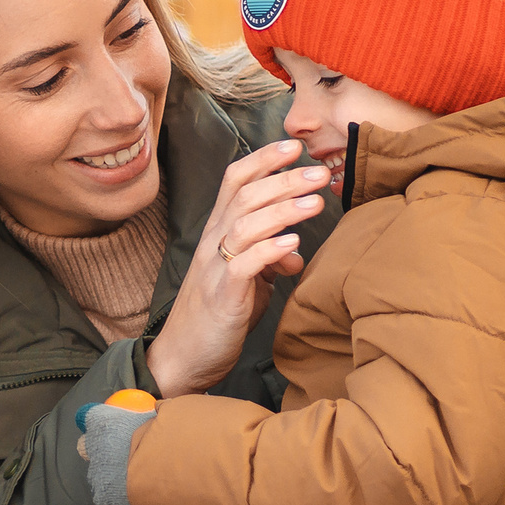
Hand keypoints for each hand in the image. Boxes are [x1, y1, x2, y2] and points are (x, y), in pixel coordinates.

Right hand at [145, 141, 327, 397]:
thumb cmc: (217, 316)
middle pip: (245, 196)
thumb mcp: (248, 281)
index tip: (294, 147)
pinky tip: (294, 244)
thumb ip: (269, 259)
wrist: (184, 358)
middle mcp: (212, 243)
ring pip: (245, 224)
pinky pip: (245, 265)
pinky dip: (270, 250)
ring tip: (315, 202)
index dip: (262, 159)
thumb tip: (297, 249)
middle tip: (320, 172)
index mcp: (217, 234)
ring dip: (283, 209)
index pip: (234, 182)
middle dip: (284, 179)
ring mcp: (215, 268)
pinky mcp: (223, 296)